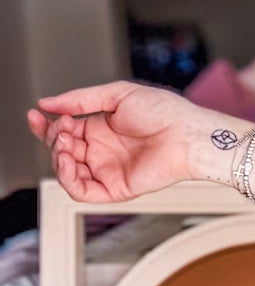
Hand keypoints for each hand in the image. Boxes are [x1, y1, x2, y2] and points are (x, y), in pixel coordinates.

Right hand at [25, 81, 225, 203]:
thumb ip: (80, 99)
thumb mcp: (118, 94)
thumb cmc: (165, 112)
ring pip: (67, 172)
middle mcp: (103, 151)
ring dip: (57, 156)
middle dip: (54, 137)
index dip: (46, 126)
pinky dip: (67, 177)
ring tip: (65, 141)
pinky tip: (67, 160)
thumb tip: (48, 103)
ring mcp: (108, 170)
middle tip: (64, 126)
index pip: (64, 131)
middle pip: (61, 150)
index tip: (36, 115)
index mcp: (102, 128)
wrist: (188, 133)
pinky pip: (82, 191)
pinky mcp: (115, 188)